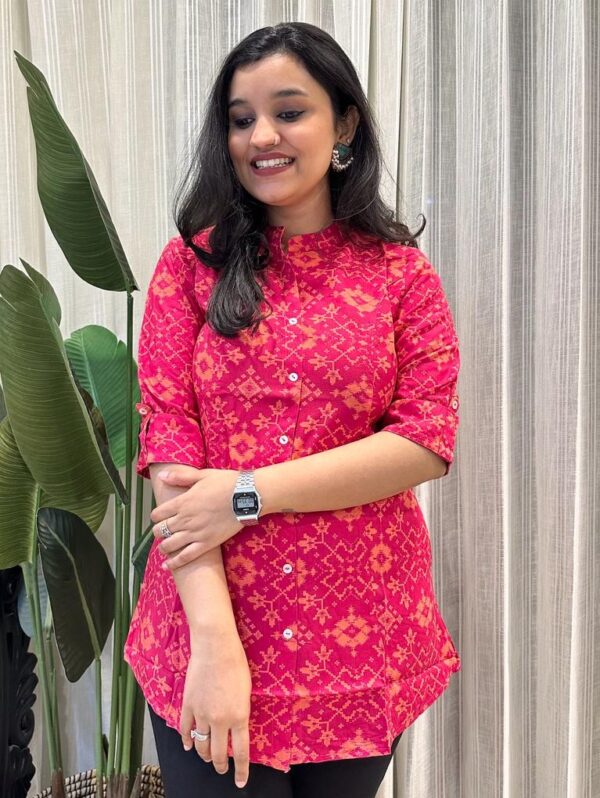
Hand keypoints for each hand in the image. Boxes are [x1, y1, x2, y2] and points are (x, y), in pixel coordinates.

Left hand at [150, 465, 242, 570]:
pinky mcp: (206, 544)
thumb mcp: (202, 475)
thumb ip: (180, 477)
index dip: (155, 516)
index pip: (158, 513)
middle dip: (157, 531)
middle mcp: (185, 519)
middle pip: (161, 530)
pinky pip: (186, 556)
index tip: (158, 517)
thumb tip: (161, 475)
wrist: (246, 496)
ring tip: (164, 547)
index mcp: (182, 502)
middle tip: (161, 532)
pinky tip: (166, 565)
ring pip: (169, 545)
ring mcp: (195, 533)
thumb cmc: (226, 483)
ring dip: (163, 546)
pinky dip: (174, 563)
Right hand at [181, 629, 251, 788]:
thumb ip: (241, 711)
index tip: (241, 781)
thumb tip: (236, 725)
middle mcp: (220, 721)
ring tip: (207, 758)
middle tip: (222, 770)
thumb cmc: (236, 664)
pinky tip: (187, 745)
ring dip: (204, 754)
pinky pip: (185, 729)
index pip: (241, 752)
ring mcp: (202, 714)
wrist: (215, 648)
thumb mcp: (247, 691)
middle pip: (219, 753)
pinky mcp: (188, 706)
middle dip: (221, 765)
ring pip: (200, 744)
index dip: (242, 770)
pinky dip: (186, 740)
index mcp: (239, 717)